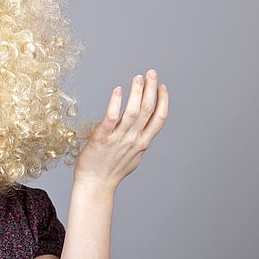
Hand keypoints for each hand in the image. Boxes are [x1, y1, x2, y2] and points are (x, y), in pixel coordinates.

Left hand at [74, 69, 167, 190]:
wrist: (95, 185)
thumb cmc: (111, 171)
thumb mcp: (133, 156)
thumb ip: (139, 141)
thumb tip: (143, 130)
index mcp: (143, 143)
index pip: (159, 119)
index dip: (163, 101)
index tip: (163, 86)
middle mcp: (133, 140)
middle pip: (148, 110)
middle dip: (152, 89)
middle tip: (152, 73)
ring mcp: (118, 139)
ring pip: (133, 112)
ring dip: (137, 92)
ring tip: (138, 78)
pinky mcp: (102, 138)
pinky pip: (111, 118)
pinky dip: (116, 103)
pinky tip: (117, 90)